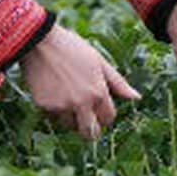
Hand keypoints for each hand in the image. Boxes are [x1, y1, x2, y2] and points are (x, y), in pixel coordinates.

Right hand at [16, 23, 137, 139]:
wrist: (40, 42)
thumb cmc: (73, 48)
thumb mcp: (99, 61)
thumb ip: (118, 83)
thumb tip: (136, 97)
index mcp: (98, 92)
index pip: (108, 119)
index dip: (105, 114)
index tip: (99, 107)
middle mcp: (81, 103)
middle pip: (90, 133)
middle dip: (90, 128)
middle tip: (86, 118)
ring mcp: (61, 106)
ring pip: (70, 126)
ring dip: (71, 118)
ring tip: (67, 97)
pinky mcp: (44, 106)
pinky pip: (53, 117)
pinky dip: (55, 110)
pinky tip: (53, 91)